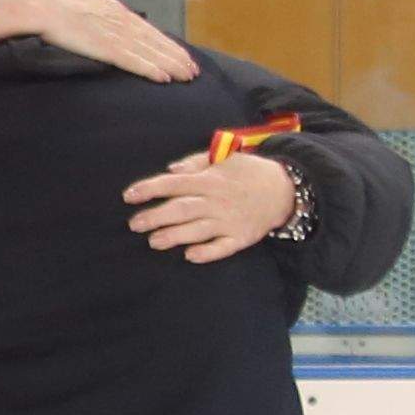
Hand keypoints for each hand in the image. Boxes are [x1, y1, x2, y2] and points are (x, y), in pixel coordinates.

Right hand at [0, 0, 197, 77]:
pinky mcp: (102, 45)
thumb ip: (90, 11)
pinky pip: (131, 59)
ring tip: (185, 76)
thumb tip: (97, 21)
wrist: (29, 3)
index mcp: (108, 6)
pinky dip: (148, 68)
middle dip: (173, 54)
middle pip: (151, 38)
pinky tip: (163, 78)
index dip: (161, 41)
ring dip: (168, 63)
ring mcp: (110, 31)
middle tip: (191, 70)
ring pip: (147, 50)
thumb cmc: (41, 2)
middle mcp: (115, 17)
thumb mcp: (73, 0)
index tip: (177, 53)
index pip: (142, 27)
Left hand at [128, 140, 302, 259]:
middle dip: (155, 217)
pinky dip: (206, 253)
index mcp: (210, 179)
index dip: (150, 189)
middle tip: (134, 224)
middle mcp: (217, 201)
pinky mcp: (241, 237)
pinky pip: (222, 248)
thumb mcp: (225, 158)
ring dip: (174, 236)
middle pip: (181, 209)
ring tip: (154, 241)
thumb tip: (170, 170)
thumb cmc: (249, 172)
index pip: (174, 184)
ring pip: (197, 230)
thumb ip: (195, 163)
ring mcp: (229, 220)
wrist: (286, 189)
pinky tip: (189, 256)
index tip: (128, 195)